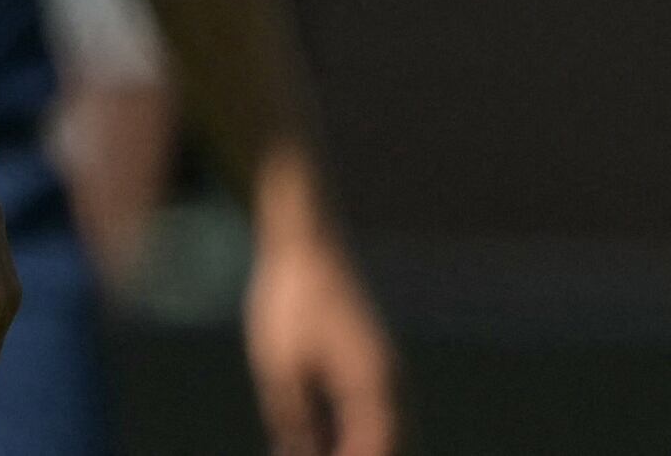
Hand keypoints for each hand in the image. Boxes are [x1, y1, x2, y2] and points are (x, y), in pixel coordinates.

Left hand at [244, 224, 402, 455]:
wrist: (306, 237)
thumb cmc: (291, 298)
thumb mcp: (280, 368)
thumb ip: (293, 422)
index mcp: (374, 384)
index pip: (376, 450)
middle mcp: (390, 379)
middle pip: (388, 443)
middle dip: (357, 455)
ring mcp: (383, 366)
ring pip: (383, 429)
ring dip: (356, 446)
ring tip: (312, 450)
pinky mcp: (370, 355)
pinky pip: (371, 408)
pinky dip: (351, 429)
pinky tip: (317, 438)